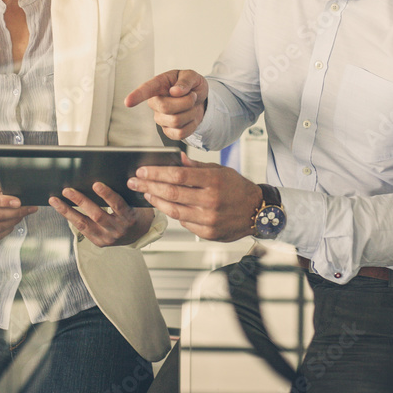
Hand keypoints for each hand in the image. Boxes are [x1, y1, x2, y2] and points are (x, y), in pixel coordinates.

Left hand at [50, 183, 155, 246]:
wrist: (138, 234)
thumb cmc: (134, 213)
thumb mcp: (134, 203)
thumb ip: (122, 194)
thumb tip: (99, 180)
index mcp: (129, 217)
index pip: (118, 205)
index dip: (107, 194)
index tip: (96, 184)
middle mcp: (118, 229)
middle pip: (97, 215)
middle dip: (80, 201)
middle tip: (68, 190)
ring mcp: (108, 238)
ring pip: (85, 224)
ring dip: (68, 211)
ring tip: (56, 200)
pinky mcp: (99, 243)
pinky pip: (82, 230)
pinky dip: (71, 218)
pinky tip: (62, 210)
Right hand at [124, 69, 208, 139]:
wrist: (200, 101)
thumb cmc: (192, 86)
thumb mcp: (192, 76)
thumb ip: (186, 80)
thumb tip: (175, 91)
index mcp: (159, 85)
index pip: (145, 90)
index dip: (136, 96)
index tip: (128, 102)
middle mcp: (156, 102)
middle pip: (165, 107)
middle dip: (186, 102)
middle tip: (192, 96)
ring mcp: (161, 118)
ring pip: (176, 121)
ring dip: (191, 113)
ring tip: (192, 106)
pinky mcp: (169, 131)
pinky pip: (181, 133)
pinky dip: (192, 124)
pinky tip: (190, 117)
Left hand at [127, 153, 261, 241]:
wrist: (257, 212)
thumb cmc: (237, 188)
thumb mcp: (220, 170)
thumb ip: (196, 167)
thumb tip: (176, 159)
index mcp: (213, 181)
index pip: (177, 176)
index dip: (156, 173)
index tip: (142, 171)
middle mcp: (211, 200)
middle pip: (171, 193)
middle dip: (148, 186)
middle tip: (134, 182)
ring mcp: (209, 219)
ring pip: (174, 210)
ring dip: (156, 201)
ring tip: (145, 194)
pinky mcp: (208, 233)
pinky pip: (184, 223)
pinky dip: (172, 213)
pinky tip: (164, 206)